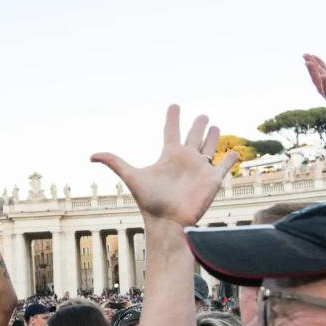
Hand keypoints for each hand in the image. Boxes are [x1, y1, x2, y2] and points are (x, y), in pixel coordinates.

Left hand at [92, 105, 236, 225]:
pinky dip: (231, 158)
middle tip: (202, 115)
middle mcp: (185, 159)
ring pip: (209, 147)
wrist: (167, 221)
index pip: (171, 131)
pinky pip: (225, 166)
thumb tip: (91, 155)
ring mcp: (200, 169)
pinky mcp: (213, 179)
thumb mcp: (131, 176)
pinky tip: (235, 151)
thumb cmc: (149, 201)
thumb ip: (114, 163)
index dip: (172, 118)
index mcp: (168, 156)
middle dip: (198, 125)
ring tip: (215, 125)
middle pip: (193, 136)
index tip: (174, 105)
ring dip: (213, 137)